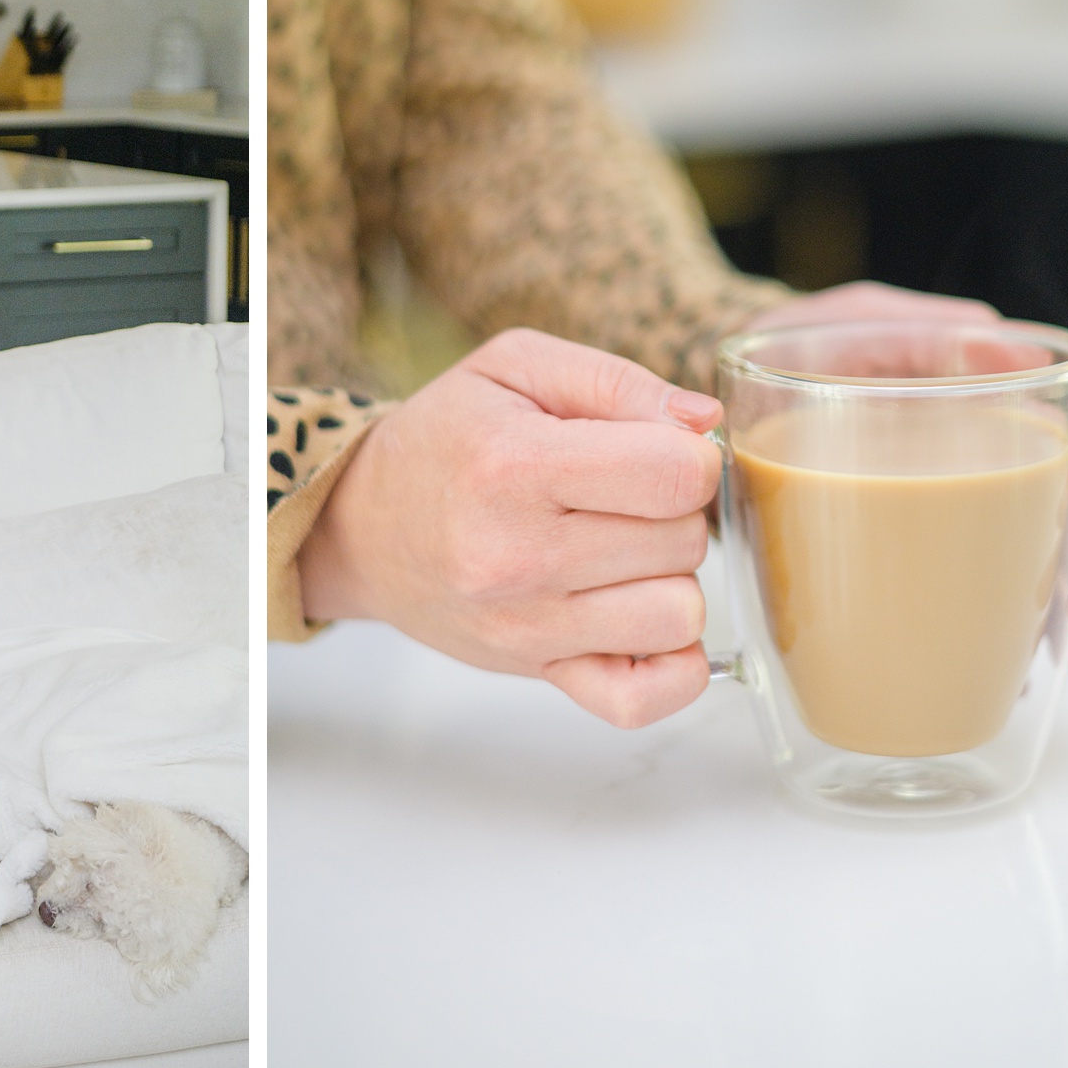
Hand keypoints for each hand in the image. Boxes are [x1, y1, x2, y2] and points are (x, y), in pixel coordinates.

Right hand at [297, 328, 722, 728]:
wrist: (362, 526)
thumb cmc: (444, 439)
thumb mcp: (513, 368)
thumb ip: (615, 380)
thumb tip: (705, 421)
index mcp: (515, 464)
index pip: (674, 476)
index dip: (692, 455)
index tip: (659, 449)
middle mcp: (518, 555)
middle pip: (685, 542)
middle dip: (675, 510)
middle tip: (624, 496)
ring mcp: (527, 626)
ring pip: (679, 616)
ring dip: (669, 578)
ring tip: (621, 551)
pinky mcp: (537, 673)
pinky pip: (643, 700)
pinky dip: (670, 665)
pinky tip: (641, 616)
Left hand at [741, 281, 1067, 671]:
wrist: (718, 382)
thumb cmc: (791, 341)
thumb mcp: (851, 324)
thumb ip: (926, 334)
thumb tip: (1019, 355)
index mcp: (981, 392)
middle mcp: (980, 449)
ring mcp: (952, 499)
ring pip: (1044, 553)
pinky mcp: (916, 541)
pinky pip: (980, 585)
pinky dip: (1017, 625)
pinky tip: (1028, 665)